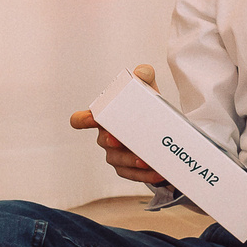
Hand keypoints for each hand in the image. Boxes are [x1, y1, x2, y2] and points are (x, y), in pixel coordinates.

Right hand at [69, 64, 167, 185]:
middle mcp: (106, 138)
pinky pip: (132, 175)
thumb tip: (142, 72)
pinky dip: (145, 175)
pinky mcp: (127, 169)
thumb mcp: (149, 93)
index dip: (83, 119)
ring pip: (117, 160)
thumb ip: (145, 77)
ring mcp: (115, 155)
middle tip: (120, 141)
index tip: (93, 118)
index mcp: (105, 118)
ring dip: (131, 161)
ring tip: (147, 161)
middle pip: (103, 141)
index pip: (82, 119)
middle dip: (110, 141)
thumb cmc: (148, 111)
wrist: (164, 136)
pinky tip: (158, 172)